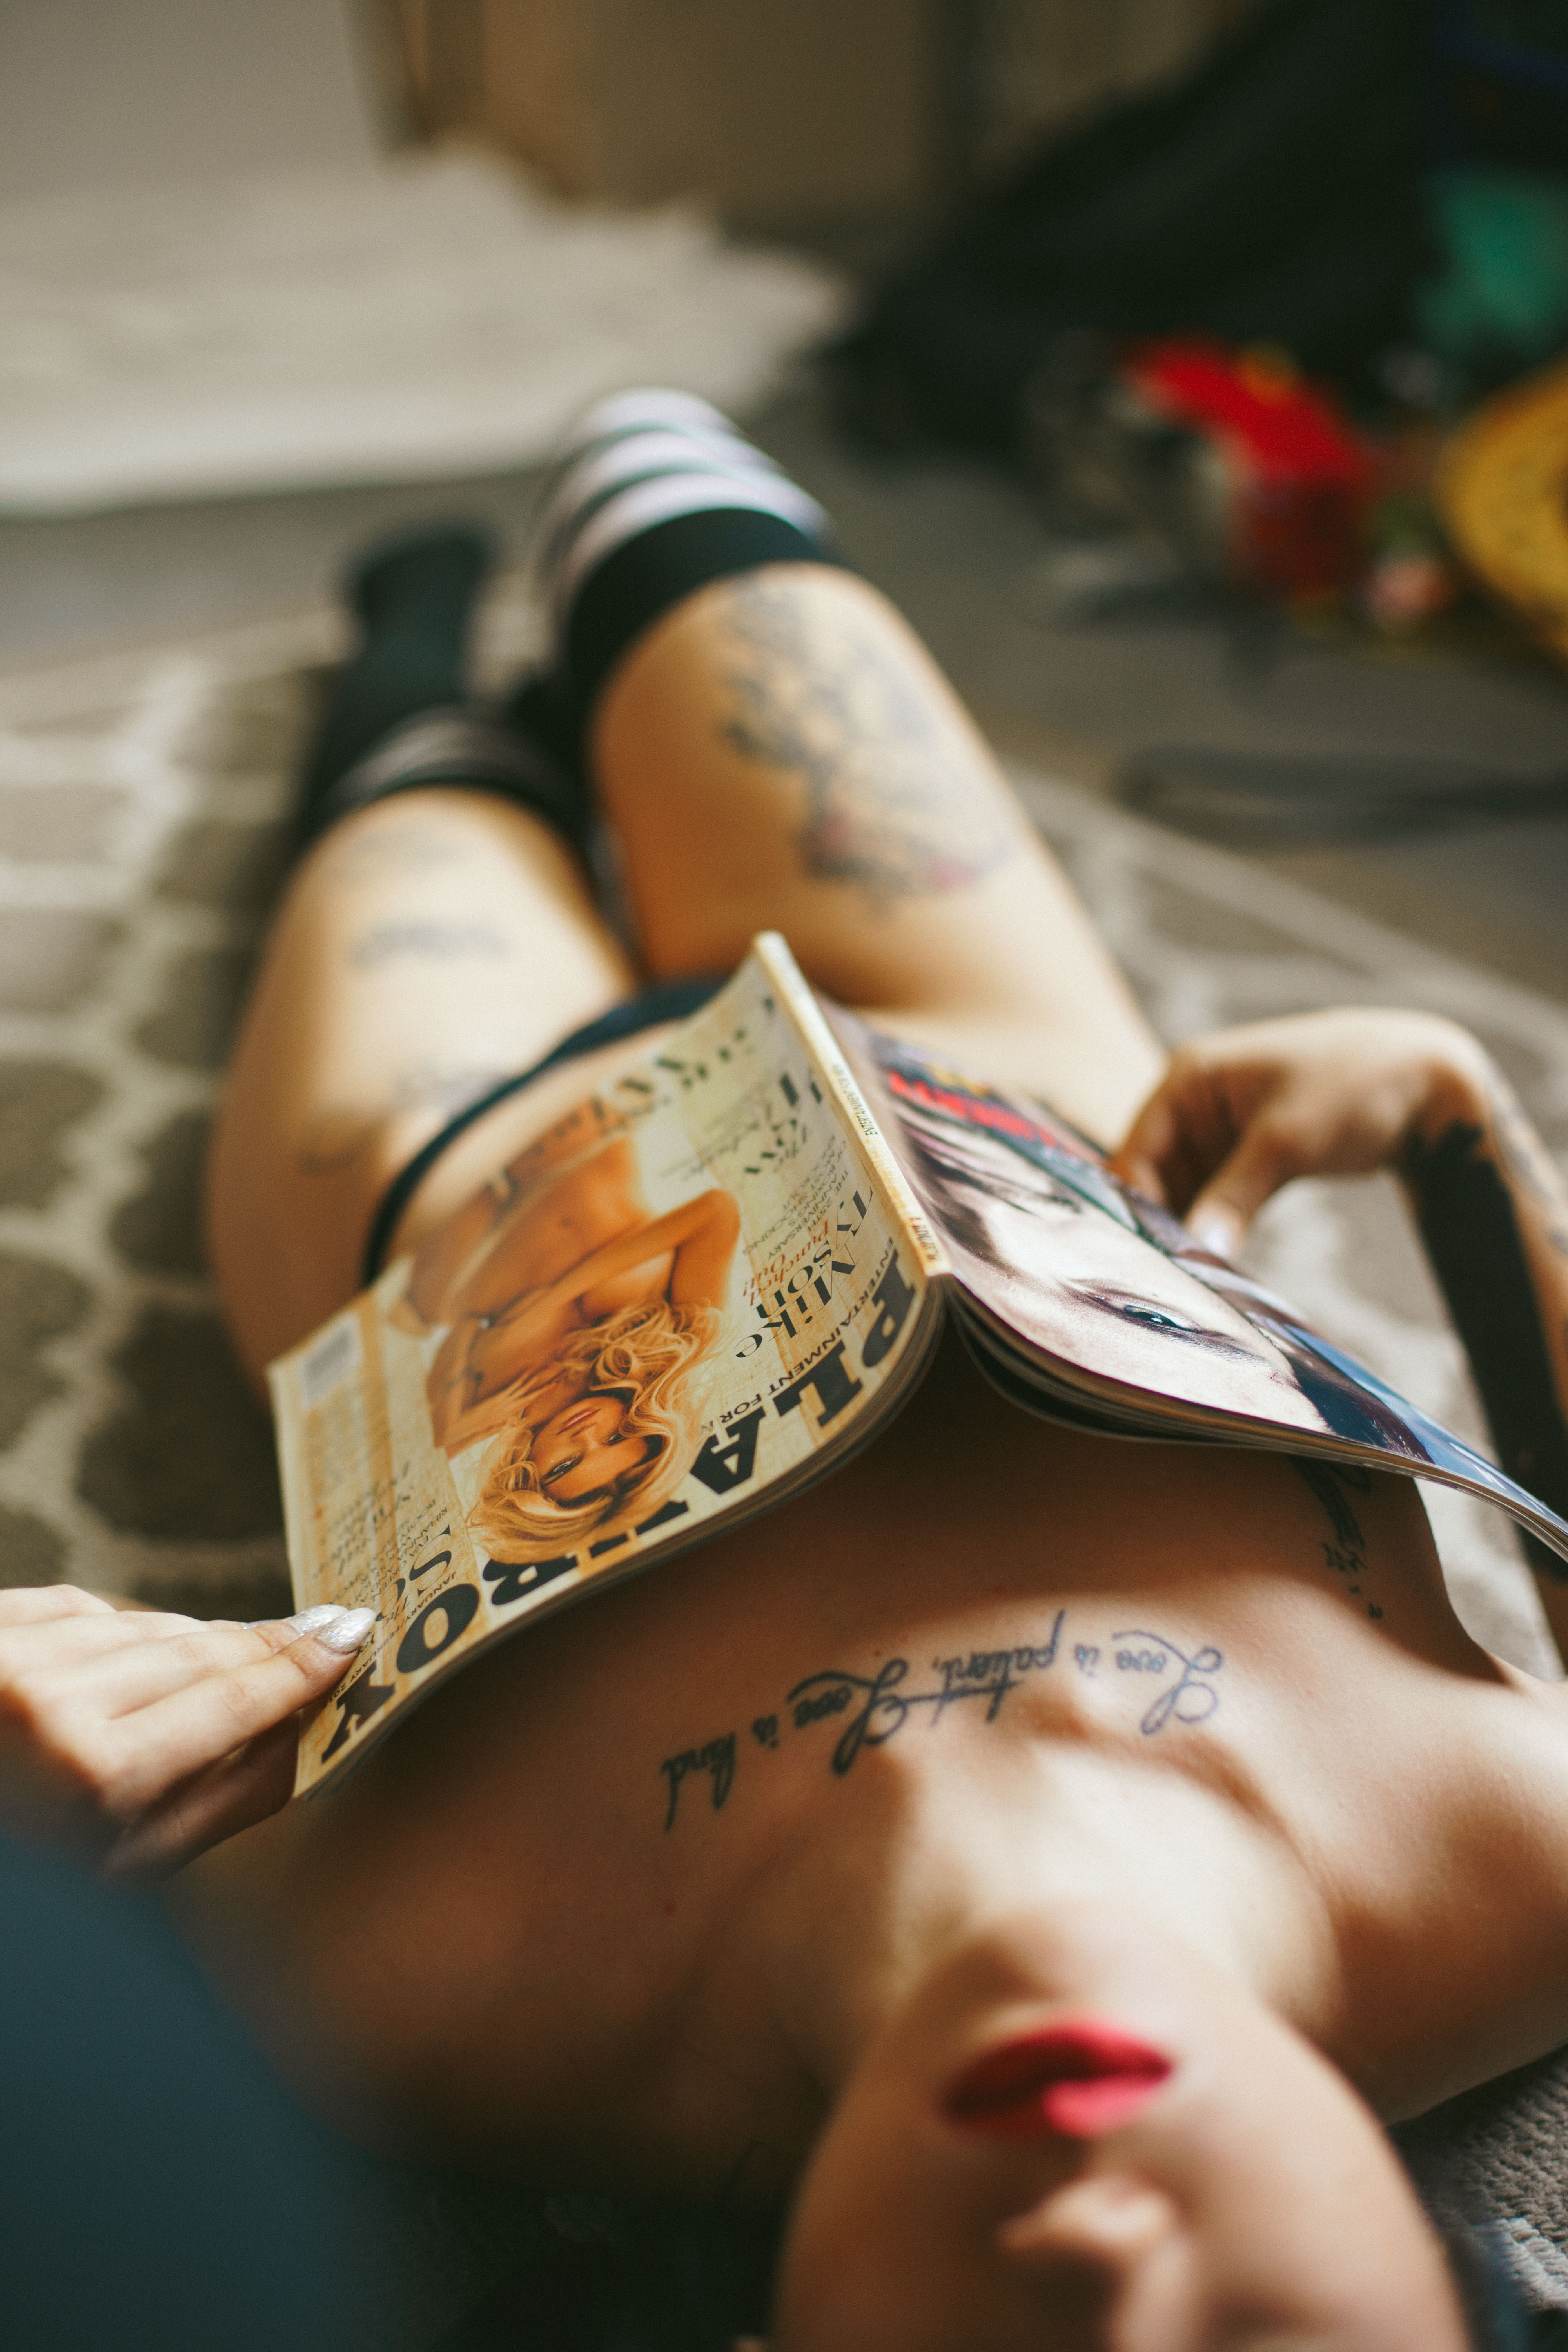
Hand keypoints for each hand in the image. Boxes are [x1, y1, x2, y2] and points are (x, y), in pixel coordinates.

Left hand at [0, 1587, 375, 1878]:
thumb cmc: (26, 1871)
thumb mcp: (122, 1869)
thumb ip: (226, 1798)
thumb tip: (308, 1730)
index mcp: (98, 1774)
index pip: (238, 1696)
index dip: (303, 1664)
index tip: (352, 1635)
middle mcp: (54, 1699)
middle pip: (201, 1649)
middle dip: (264, 1644)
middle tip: (320, 1629)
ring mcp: (13, 1652)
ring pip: (145, 1620)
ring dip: (190, 1639)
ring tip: (226, 1655)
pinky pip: (84, 1604)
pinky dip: (117, 1627)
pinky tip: (130, 1651)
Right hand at [1109, 1011, 1490, 1258]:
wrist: (1430, 1082)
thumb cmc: (1355, 1086)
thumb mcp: (1286, 1141)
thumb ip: (1233, 1197)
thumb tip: (1195, 1252)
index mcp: (1190, 1079)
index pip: (1137, 1150)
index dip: (1134, 1205)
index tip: (1142, 1259)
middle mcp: (1197, 1103)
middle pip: (1155, 1175)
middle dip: (1159, 1224)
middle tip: (1164, 1280)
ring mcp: (1224, 1132)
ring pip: (1186, 1192)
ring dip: (1189, 1231)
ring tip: (1188, 1280)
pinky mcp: (1252, 1158)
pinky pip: (1219, 1199)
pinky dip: (1219, 1228)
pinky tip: (1217, 1265)